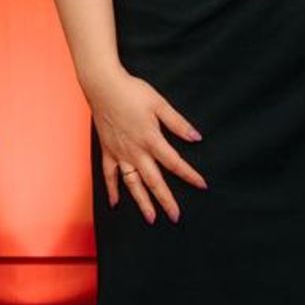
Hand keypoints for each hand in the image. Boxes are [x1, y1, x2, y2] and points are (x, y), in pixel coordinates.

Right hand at [84, 66, 206, 223]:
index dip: (189, 175)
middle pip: (154, 181)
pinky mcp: (107, 151)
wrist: (103, 86)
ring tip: (151, 218)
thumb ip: (178, 123)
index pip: (174, 163)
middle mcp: (136, 151)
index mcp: (151, 139)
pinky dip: (112, 190)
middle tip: (176, 216)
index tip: (201, 185)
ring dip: (142, 202)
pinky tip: (116, 203)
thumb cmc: (132, 92)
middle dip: (166, 200)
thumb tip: (196, 137)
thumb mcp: (159, 103)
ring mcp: (120, 153)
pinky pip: (109, 175)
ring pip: (133, 184)